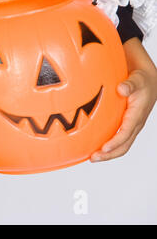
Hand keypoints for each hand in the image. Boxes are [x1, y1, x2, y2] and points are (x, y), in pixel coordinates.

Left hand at [91, 38, 156, 162]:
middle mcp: (135, 123)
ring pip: (121, 145)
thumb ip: (130, 84)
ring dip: (107, 153)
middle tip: (93, 158)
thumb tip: (122, 89)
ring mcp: (131, 126)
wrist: (147, 80)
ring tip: (91, 157)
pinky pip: (118, 139)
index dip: (115, 142)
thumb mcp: (137, 79)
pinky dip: (107, 145)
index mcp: (137, 114)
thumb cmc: (141, 79)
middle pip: (124, 145)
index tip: (104, 148)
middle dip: (109, 153)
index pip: (126, 132)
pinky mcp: (125, 125)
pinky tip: (93, 146)